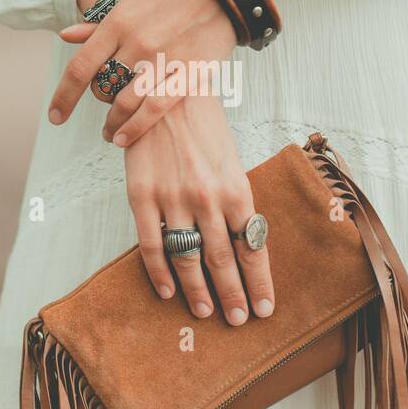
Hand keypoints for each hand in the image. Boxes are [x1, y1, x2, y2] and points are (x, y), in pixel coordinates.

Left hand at [51, 0, 237, 142]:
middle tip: (104, 107)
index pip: (80, 68)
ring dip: (113, 122)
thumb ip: (99, 25)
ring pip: (125, 102)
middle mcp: (136, 43)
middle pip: (102, 87)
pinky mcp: (188, 71)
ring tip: (111, 133)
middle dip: (99, 102)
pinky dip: (136, 126)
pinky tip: (125, 137)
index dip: (64, 96)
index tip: (55, 116)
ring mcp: (162, 58)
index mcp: (117, 23)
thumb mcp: (130, 0)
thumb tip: (65, 36)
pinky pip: (155, 107)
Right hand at [124, 94, 273, 325]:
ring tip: (207, 314)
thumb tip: (244, 242)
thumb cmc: (204, 126)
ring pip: (189, 258)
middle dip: (234, 295)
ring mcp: (173, 199)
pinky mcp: (142, 196)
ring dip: (199, 291)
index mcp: (236, 189)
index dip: (259, 281)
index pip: (252, 247)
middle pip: (223, 260)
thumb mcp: (231, 161)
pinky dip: (160, 272)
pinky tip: (169, 292)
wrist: (166, 87)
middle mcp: (208, 199)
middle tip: (238, 321)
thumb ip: (235, 201)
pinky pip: (152, 245)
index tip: (265, 308)